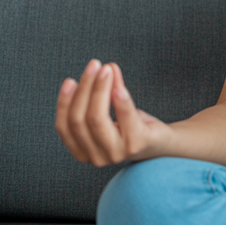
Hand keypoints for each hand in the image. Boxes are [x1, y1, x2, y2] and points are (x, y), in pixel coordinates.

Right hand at [55, 59, 172, 166]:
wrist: (161, 142)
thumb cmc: (132, 126)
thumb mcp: (112, 110)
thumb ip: (104, 93)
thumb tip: (106, 68)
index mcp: (82, 152)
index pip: (64, 127)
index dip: (64, 102)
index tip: (70, 80)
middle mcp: (96, 158)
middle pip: (79, 120)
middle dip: (85, 89)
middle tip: (94, 66)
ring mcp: (116, 154)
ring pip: (97, 118)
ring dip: (100, 89)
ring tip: (108, 69)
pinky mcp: (136, 145)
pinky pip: (124, 118)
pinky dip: (120, 100)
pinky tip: (119, 86)